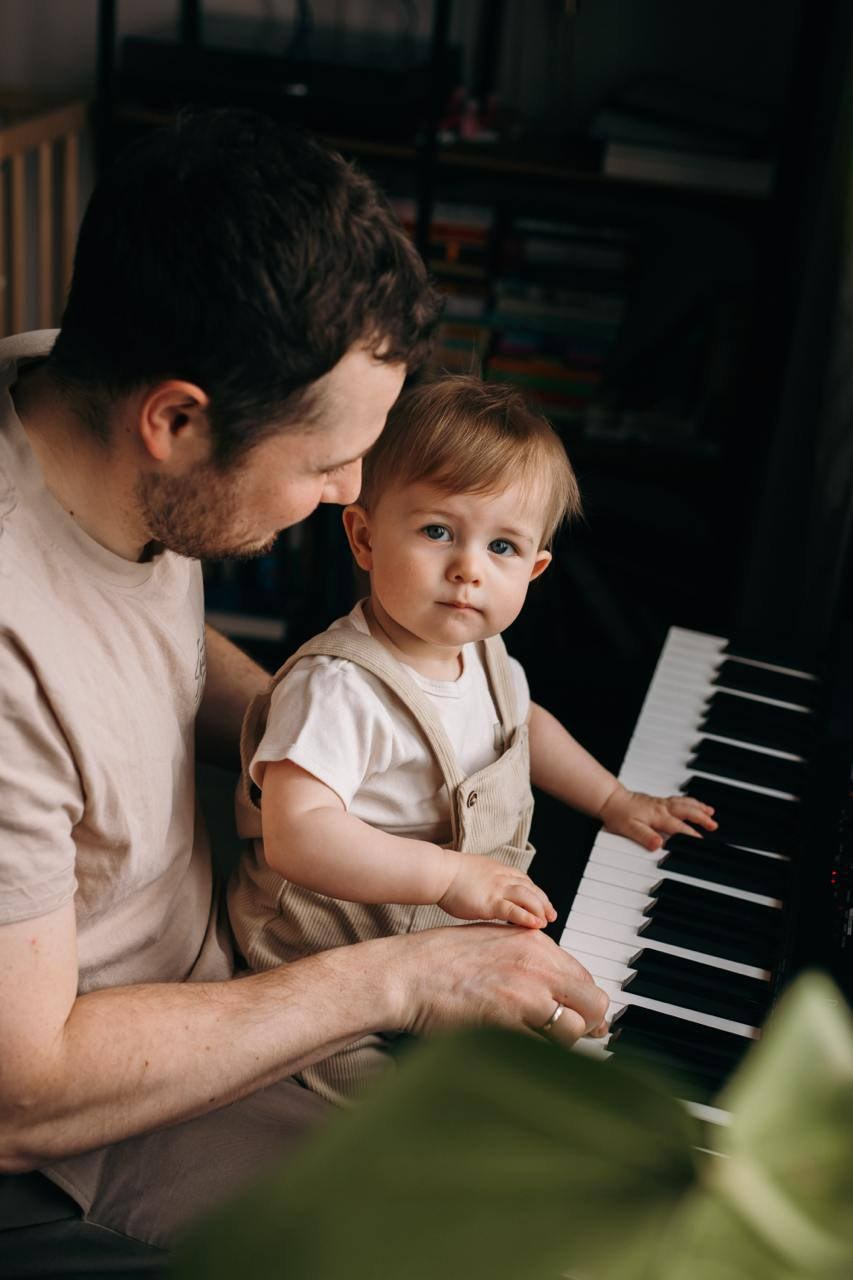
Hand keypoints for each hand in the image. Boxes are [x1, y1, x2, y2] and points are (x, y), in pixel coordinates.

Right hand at [394, 923, 609, 1043]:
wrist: (408, 974)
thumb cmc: (440, 960)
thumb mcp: (493, 942)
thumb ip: (526, 958)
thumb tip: (552, 983)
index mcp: (534, 943)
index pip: (584, 978)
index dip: (587, 1004)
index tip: (586, 1019)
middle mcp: (537, 965)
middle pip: (592, 1003)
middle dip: (588, 1024)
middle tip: (577, 1038)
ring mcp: (525, 994)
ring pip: (574, 1030)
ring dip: (563, 1043)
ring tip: (543, 1046)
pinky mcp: (509, 1023)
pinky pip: (546, 1048)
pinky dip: (543, 1056)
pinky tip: (528, 1054)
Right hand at [437, 853, 555, 927]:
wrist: (440, 873)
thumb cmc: (451, 875)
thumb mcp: (477, 873)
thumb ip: (488, 881)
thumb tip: (489, 893)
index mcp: (500, 870)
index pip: (526, 882)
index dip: (537, 894)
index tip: (543, 904)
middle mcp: (503, 878)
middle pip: (532, 889)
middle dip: (544, 903)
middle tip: (552, 916)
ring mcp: (498, 889)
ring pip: (528, 898)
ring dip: (540, 910)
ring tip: (546, 922)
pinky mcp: (491, 902)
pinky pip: (514, 911)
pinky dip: (527, 917)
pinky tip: (536, 925)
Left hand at [599, 784, 716, 850]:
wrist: (610, 800)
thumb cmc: (619, 815)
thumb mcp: (629, 829)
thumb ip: (645, 837)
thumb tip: (659, 845)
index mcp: (657, 816)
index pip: (678, 827)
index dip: (691, 835)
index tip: (702, 841)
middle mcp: (662, 808)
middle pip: (687, 811)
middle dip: (702, 817)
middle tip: (714, 825)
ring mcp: (661, 803)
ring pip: (685, 803)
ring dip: (699, 807)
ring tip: (711, 812)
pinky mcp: (658, 801)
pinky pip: (679, 800)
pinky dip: (690, 802)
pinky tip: (693, 804)